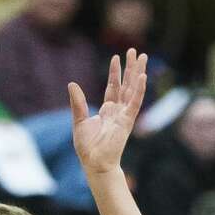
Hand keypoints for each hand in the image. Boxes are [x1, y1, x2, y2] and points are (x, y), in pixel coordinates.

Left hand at [69, 48, 146, 177]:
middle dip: (130, 67)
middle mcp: (118, 110)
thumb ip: (78, 102)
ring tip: (142, 57)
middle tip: (135, 51)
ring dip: (137, 73)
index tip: (116, 57)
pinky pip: (135, 102)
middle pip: (126, 84)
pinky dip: (139, 90)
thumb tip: (72, 84)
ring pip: (132, 89)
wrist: (94, 163)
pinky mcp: (127, 121)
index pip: (113, 86)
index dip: (115, 72)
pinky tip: (142, 76)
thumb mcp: (79, 120)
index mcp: (107, 110)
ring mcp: (124, 115)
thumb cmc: (87, 147)